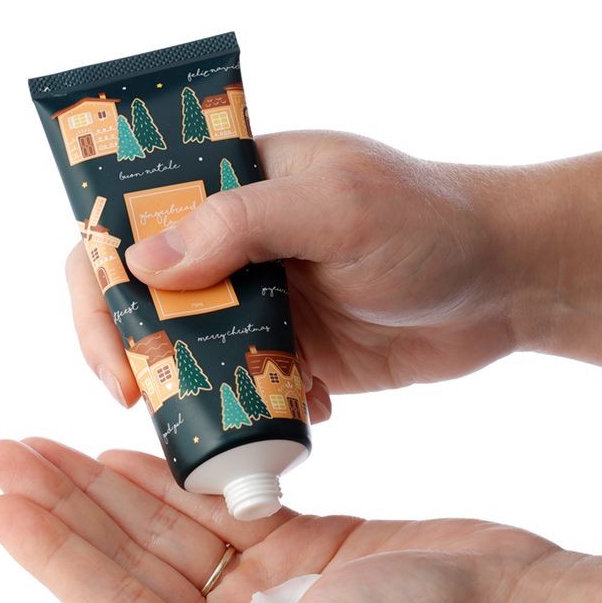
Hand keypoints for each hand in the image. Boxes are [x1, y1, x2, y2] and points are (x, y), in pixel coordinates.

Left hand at [0, 439, 601, 602]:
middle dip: (62, 508)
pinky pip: (213, 511)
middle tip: (4, 452)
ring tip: (47, 446)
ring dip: (105, 488)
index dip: (49, 555)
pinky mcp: (294, 549)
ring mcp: (261, 594)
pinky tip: (125, 455)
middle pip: (124, 566)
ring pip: (160, 533)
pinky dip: (168, 483)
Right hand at [119, 134, 601, 388]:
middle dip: (135, 351)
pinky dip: (253, 406)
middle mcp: (232, 246)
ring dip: (194, 388)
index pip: (130, 225)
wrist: (501, 284)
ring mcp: (258, 304)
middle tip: (144, 400)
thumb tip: (141, 263)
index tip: (115, 352)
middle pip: (143, 298)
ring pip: (188, 351)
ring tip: (224, 414)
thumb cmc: (430, 224)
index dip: (101, 286)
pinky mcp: (287, 353)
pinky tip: (303, 408)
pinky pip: (240, 386)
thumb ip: (243, 223)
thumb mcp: (339, 207)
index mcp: (231, 188)